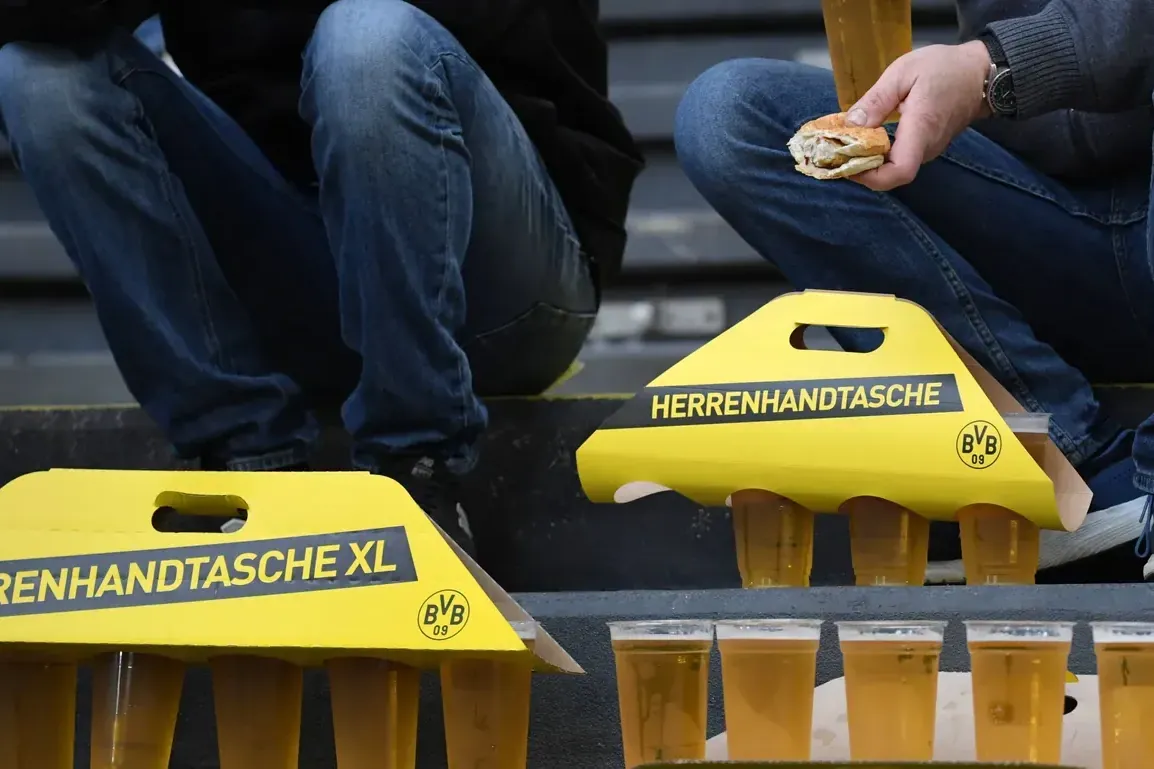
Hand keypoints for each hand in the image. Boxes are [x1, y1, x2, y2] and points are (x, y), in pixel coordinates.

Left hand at [846, 41, 991, 190]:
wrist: (980, 72)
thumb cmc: (944, 67)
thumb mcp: (904, 72)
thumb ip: (876, 100)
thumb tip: (851, 125)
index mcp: (921, 128)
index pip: (899, 171)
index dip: (869, 176)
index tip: (846, 162)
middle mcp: (927, 147)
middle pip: (891, 175)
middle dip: (860, 167)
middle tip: (834, 150)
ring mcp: (929, 150)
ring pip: (893, 168)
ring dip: (868, 161)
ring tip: (845, 143)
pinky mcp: (927, 147)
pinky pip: (900, 159)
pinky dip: (879, 154)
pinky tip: (865, 138)